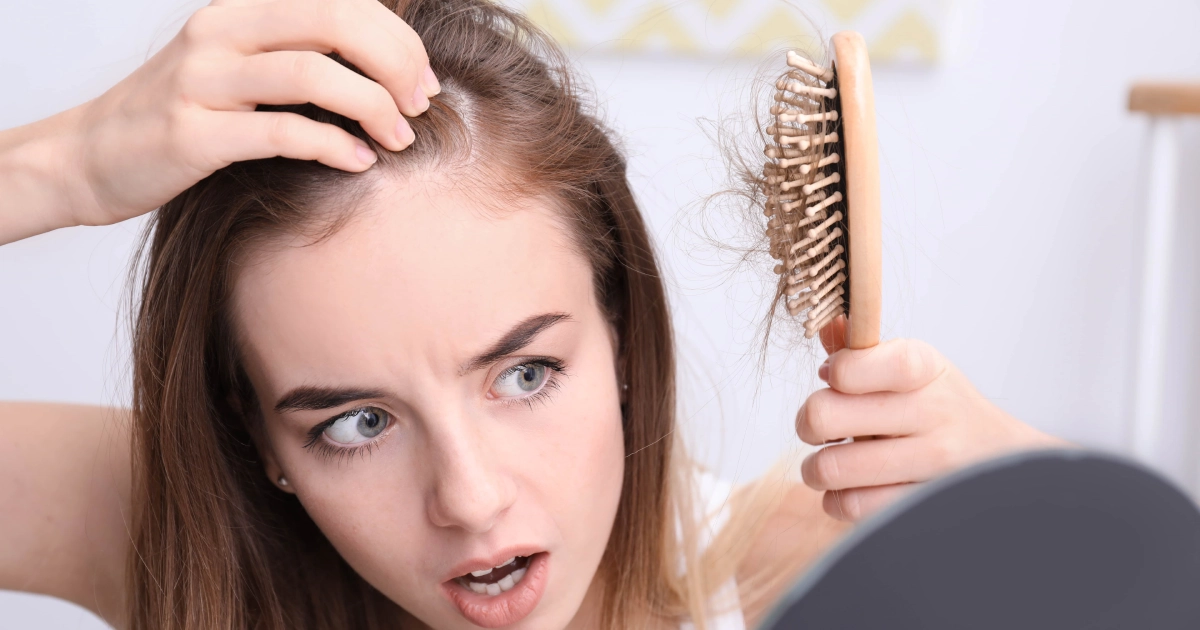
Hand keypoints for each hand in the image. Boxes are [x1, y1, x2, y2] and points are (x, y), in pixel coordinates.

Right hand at [58, 0, 438, 229]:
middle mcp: (220, 33)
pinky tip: (360, 162)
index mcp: (239, 10)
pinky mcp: (193, 135)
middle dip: (395, 64)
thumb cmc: (183, 117)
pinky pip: (283, 133)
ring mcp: (203, 81)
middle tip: (419, 106)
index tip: (423, 81)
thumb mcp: (238, 67)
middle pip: (335, 22)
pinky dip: (335, 146)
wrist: (89, 157)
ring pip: (313, 74)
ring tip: (399, 139)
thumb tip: (387, 68)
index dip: (396, 38)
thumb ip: (298, 56)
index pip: (339, 1)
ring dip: (373, 107)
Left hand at [795, 317, 1066, 521]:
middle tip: (818, 428)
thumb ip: (861, 350)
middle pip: (823, 416)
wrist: (1004, 460)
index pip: (849, 366)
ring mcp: (932, 461)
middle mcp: (931, 411)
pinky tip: (852, 489)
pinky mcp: (923, 503)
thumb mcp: (911, 366)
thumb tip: (825, 324)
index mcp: (922, 366)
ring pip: (831, 468)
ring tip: (829, 463)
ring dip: (816, 469)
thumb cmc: (940, 407)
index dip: (832, 374)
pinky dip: (838, 501)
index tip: (837, 380)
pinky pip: (850, 506)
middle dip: (807, 423)